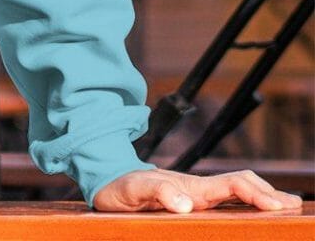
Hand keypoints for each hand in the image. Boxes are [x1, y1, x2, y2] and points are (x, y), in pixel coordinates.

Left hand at [93, 167, 303, 212]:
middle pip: (242, 186)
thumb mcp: (133, 190)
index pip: (233, 186)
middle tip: (294, 207)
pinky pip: (226, 206)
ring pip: (237, 196)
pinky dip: (247, 208)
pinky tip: (257, 216)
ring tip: (287, 208)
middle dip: (269, 194)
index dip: (256, 194)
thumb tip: (185, 205)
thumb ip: (157, 193)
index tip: (277, 206)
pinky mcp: (193, 208)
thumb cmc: (121, 188)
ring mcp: (198, 198)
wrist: (107, 184)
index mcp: (192, 187)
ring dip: (262, 200)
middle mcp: (200, 191)